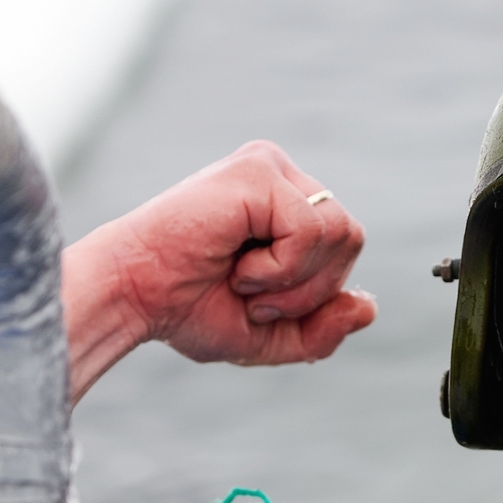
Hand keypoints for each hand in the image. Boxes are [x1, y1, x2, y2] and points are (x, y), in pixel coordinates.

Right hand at [63, 140, 374, 393]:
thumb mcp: (270, 335)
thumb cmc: (188, 308)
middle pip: (350, 237)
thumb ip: (323, 329)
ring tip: (244, 282)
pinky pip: (311, 230)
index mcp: (286, 203)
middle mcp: (282, 176)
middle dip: (311, 289)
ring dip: (294, 282)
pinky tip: (238, 267)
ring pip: (340, 232)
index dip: (317, 292)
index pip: (346, 244)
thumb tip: (369, 307)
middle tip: (251, 296)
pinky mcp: (257, 171)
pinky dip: (281, 269)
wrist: (132, 297)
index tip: (259, 302)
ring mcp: (270, 167)